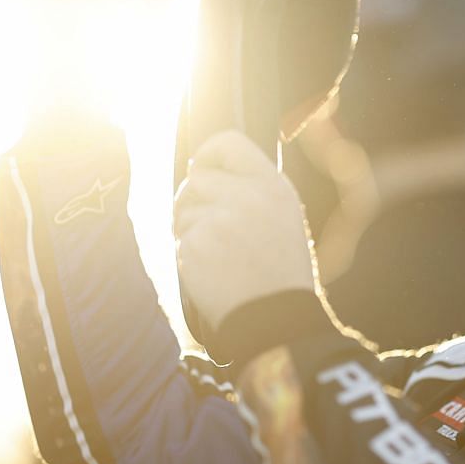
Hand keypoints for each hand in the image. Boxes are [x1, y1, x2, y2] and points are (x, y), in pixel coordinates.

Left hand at [175, 131, 317, 332]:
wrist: (275, 319)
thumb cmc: (281, 273)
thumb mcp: (285, 218)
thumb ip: (253, 189)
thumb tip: (206, 171)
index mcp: (272, 186)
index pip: (228, 143)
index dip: (208, 154)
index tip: (202, 168)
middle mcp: (246, 196)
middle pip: (197, 178)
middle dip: (195, 200)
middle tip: (210, 227)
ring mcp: (218, 219)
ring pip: (183, 208)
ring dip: (191, 228)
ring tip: (218, 254)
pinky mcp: (195, 244)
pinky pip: (179, 237)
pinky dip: (189, 254)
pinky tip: (212, 271)